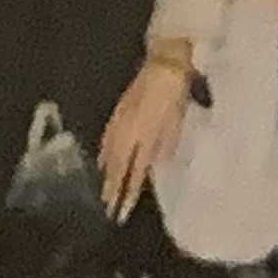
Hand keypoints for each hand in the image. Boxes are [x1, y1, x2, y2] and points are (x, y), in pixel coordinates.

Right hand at [96, 39, 196, 221]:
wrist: (163, 64)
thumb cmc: (175, 94)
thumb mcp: (176, 122)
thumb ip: (165, 146)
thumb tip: (153, 165)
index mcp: (143, 137)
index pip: (133, 173)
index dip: (127, 194)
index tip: (120, 213)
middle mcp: (127, 133)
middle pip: (117, 167)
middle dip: (111, 189)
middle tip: (105, 209)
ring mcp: (119, 123)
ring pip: (109, 155)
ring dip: (105, 175)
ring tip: (102, 192)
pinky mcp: (117, 113)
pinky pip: (106, 140)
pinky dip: (103, 155)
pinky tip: (102, 162)